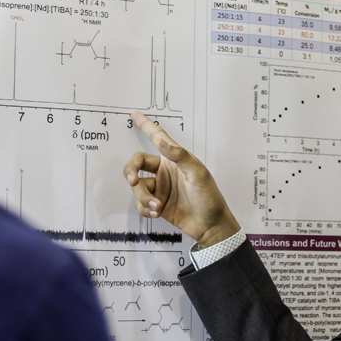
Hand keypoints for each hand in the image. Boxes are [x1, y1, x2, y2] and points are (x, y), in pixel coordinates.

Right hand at [123, 112, 239, 246]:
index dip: (146, 126)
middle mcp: (165, 172)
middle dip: (131, 171)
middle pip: (137, 163)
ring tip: (158, 206)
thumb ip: (180, 156)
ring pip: (137, 187)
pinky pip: (140, 203)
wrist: (210, 225)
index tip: (135, 115)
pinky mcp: (156, 204)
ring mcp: (160, 188)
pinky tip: (157, 212)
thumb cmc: (209, 198)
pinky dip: (146, 208)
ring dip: (144, 198)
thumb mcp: (198, 174)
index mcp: (174, 159)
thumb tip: (162, 141)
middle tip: (133, 180)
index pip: (157, 138)